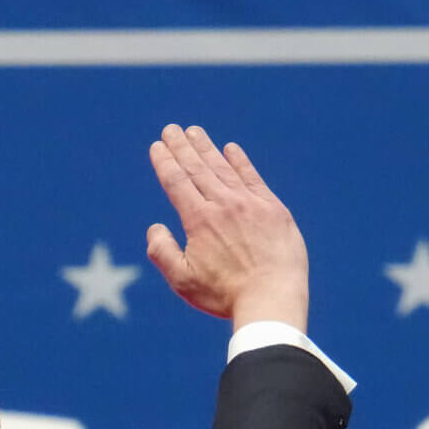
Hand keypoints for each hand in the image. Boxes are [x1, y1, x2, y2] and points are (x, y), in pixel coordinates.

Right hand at [145, 125, 310, 331]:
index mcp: (199, 220)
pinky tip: (231, 149)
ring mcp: (250, 203)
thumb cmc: (225, 296)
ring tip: (194, 132)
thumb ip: (162, 252)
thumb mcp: (183, 281)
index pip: (176, 181)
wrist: (273, 299)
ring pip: (223, 168)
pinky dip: (240, 162)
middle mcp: (223, 204)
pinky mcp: (273, 209)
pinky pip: (253, 178)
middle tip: (171, 129)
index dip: (165, 162)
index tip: (157, 147)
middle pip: (197, 168)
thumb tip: (155, 227)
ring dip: (206, 148)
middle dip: (181, 147)